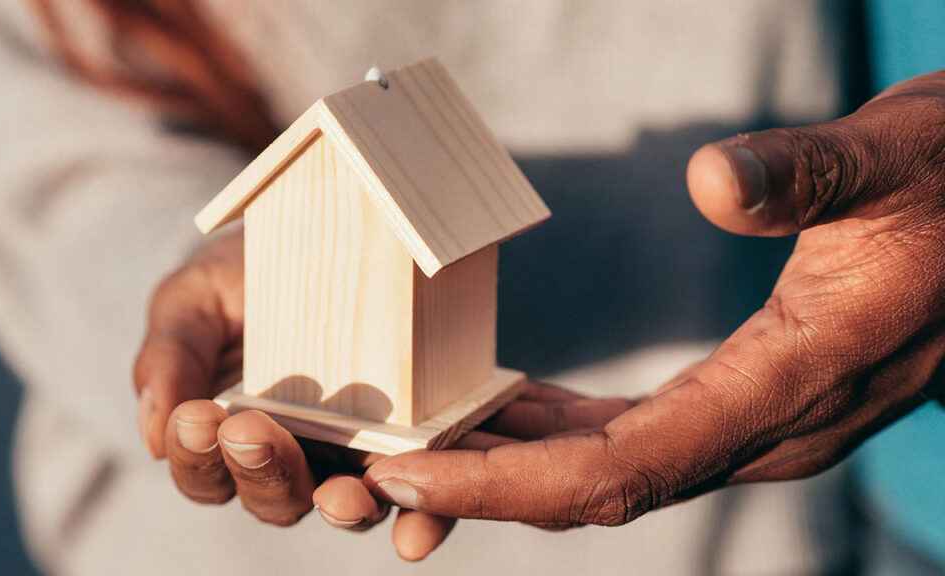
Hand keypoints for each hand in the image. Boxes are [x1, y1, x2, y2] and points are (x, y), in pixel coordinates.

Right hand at [133, 230, 454, 559]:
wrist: (328, 232)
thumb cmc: (247, 274)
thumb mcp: (196, 299)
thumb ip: (170, 356)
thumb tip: (154, 436)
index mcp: (232, 439)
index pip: (205, 474)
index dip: (196, 457)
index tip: (196, 417)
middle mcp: (295, 459)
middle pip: (273, 499)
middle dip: (262, 472)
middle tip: (251, 432)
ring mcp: (357, 455)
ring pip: (346, 505)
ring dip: (343, 507)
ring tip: (343, 495)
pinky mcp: (417, 442)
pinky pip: (423, 490)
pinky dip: (423, 517)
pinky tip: (419, 526)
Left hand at [361, 71, 944, 526]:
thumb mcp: (894, 155)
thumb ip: (809, 175)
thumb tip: (711, 180)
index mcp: (792, 382)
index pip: (624, 467)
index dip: (508, 481)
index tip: (410, 471)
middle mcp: (768, 429)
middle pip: (601, 489)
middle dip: (485, 487)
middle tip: (379, 469)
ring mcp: (756, 423)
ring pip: (613, 471)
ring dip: (515, 466)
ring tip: (421, 441)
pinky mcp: (744, 399)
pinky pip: (636, 436)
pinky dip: (559, 434)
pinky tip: (505, 408)